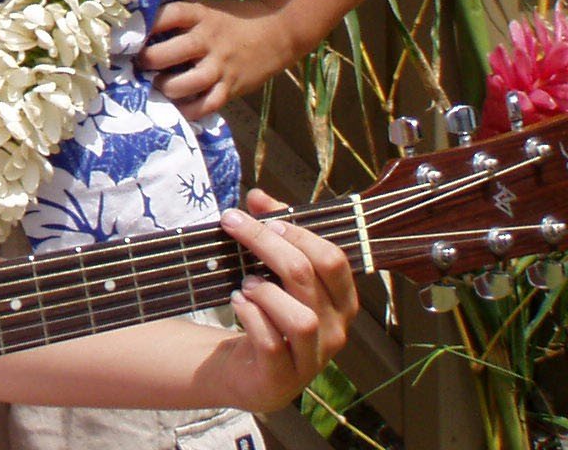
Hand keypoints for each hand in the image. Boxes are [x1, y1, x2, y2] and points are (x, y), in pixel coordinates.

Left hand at [139, 0, 296, 119]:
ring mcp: (221, 65)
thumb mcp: (205, 10)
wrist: (276, 33)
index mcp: (200, 14)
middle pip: (170, 52)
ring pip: (187, 83)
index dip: (145, 24)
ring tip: (157, 85)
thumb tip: (138, 26)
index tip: (128, 34)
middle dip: (147, 61)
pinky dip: (188, 111)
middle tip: (139, 64)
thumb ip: (178, 18)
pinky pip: (207, 105)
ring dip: (165, 87)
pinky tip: (176, 107)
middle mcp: (208, 39)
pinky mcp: (231, 86)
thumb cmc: (229, 21)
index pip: (168, 15)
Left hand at [210, 189, 357, 411]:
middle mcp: (334, 330)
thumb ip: (273, 232)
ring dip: (265, 291)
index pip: (333, 259)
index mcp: (341, 301)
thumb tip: (259, 196)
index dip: (298, 233)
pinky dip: (251, 318)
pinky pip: (272, 344)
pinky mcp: (283, 377)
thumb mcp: (274, 271)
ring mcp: (312, 358)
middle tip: (234, 226)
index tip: (265, 218)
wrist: (247, 368)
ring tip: (244, 282)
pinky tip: (238, 303)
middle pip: (308, 276)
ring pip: (300, 318)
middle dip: (267, 244)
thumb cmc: (267, 313)